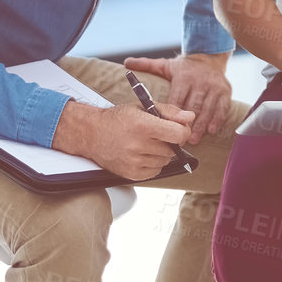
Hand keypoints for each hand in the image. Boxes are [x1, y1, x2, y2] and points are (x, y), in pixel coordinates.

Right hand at [57, 101, 193, 180]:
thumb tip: (190, 117)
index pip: (179, 134)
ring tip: (145, 143)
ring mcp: (134, 162)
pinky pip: (156, 171)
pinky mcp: (132, 174)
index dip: (182, 131)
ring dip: (161, 153)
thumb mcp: (143, 107)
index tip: (177, 128)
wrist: (91, 133)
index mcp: (143, 125)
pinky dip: (153, 163)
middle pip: (173, 149)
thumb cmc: (118, 119)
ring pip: (165, 161)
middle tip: (156, 134)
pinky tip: (141, 153)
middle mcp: (138, 145)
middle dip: (170, 142)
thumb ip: (170, 111)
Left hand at [122, 52, 231, 143]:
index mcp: (184, 76)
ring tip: (194, 139)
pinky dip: (217, 119)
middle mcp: (200, 81)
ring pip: (208, 109)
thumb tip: (126, 63)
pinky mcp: (225, 92)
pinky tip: (211, 130)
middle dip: (187, 124)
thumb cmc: (184, 68)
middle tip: (181, 140)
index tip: (167, 127)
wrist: (208, 58)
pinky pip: (222, 108)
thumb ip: (147, 65)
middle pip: (193, 105)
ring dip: (202, 125)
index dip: (173, 114)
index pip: (178, 97)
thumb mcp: (166, 65)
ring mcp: (214, 87)